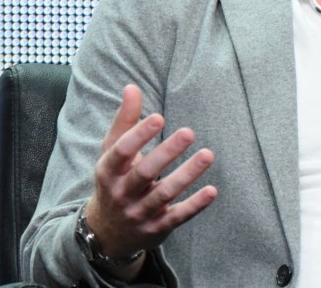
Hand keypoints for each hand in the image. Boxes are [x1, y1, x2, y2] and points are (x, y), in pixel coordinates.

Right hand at [83, 84, 217, 279]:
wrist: (107, 233)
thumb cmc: (114, 181)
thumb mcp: (112, 153)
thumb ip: (125, 121)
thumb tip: (132, 87)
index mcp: (108, 171)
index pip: (121, 152)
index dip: (138, 134)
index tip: (159, 116)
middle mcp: (122, 193)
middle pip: (144, 173)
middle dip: (166, 153)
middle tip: (189, 132)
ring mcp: (139, 213)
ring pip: (165, 194)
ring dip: (187, 175)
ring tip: (208, 154)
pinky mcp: (157, 228)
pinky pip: (178, 216)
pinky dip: (195, 205)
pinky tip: (212, 190)